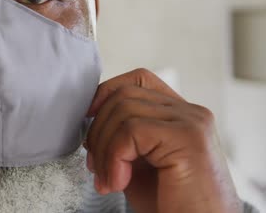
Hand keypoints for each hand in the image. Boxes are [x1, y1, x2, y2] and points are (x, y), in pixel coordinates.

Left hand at [85, 68, 240, 212]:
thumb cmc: (169, 204)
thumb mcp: (138, 161)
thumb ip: (123, 134)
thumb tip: (88, 115)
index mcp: (180, 114)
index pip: (137, 80)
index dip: (106, 92)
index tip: (87, 118)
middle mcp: (190, 112)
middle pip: (124, 94)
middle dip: (98, 130)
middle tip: (95, 167)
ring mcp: (192, 121)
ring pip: (123, 110)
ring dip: (104, 149)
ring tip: (108, 180)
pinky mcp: (188, 137)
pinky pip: (131, 131)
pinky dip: (114, 157)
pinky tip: (118, 182)